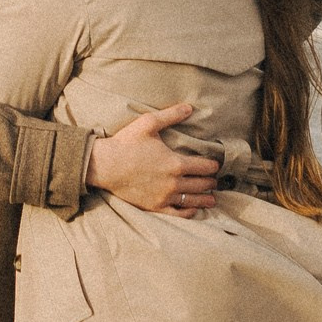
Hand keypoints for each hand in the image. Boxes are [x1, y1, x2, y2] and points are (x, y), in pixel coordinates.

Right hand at [88, 103, 221, 216]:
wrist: (105, 165)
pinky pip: (177, 214)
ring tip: (212, 199)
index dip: (213, 166)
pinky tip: (193, 210)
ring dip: (205, 199)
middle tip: (215, 182)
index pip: (204, 167)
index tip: (216, 166)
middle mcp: (174, 182)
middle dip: (211, 182)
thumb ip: (171, 115)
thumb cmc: (126, 143)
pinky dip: (188, 212)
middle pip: (201, 184)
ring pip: (192, 200)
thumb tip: (189, 107)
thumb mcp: (148, 123)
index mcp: (176, 163)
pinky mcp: (154, 206)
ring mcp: (164, 196)